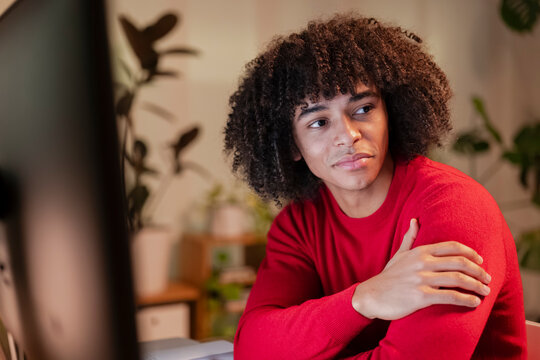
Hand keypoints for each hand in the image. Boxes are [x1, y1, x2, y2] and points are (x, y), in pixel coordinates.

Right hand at [352, 219, 491, 319]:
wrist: (371, 296)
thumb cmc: (388, 277)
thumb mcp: (399, 255)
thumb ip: (410, 238)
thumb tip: (414, 220)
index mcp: (420, 251)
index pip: (452, 247)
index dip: (471, 253)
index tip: (481, 261)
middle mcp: (422, 263)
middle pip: (459, 263)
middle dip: (478, 271)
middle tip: (488, 279)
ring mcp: (421, 279)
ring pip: (457, 280)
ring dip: (476, 286)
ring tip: (486, 291)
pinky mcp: (420, 296)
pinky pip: (449, 296)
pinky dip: (466, 299)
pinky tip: (474, 302)